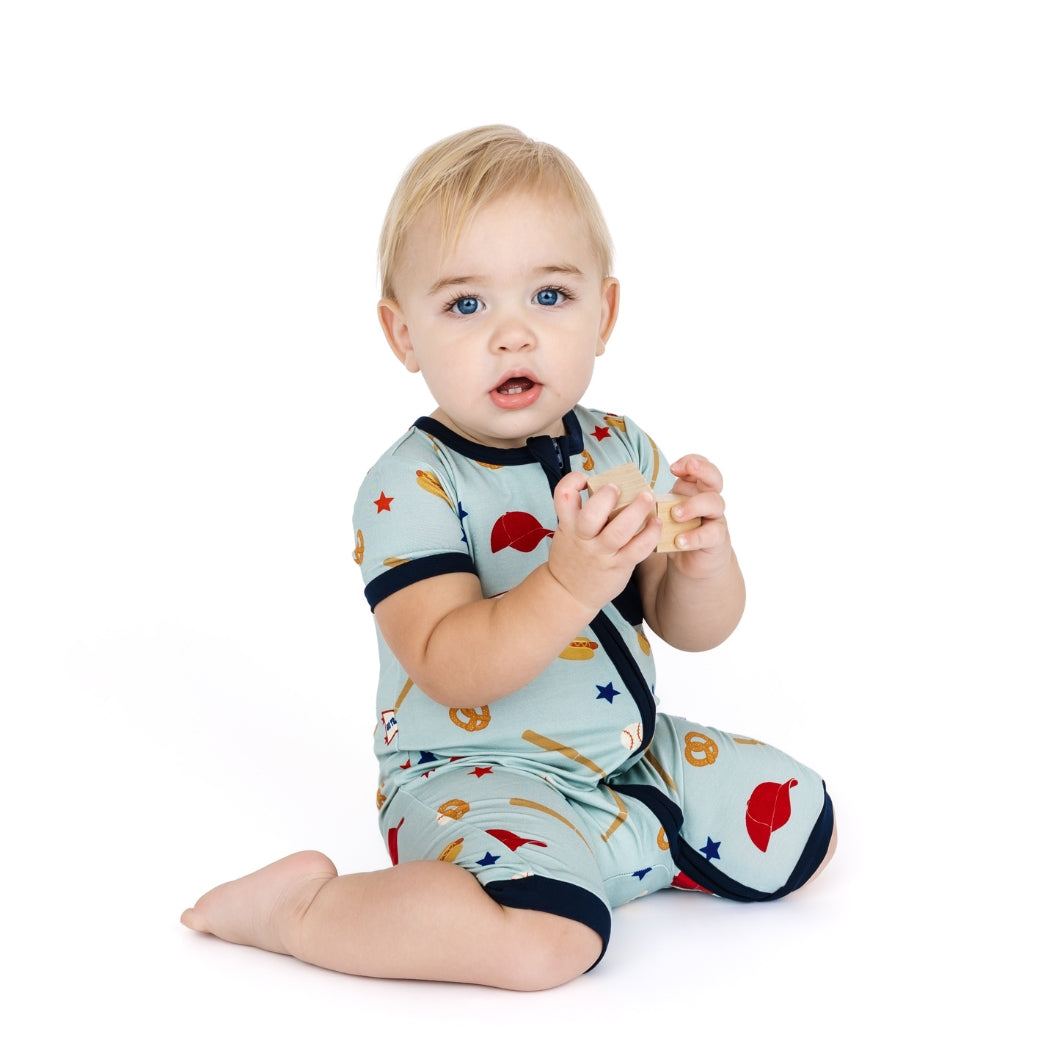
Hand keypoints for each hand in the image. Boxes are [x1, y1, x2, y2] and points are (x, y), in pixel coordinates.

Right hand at [546, 471, 661, 610]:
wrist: (568, 593)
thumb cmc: (573, 556)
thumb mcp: (568, 532)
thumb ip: (583, 513)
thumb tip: (608, 486)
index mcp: (568, 524)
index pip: (563, 495)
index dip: (573, 480)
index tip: (585, 479)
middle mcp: (583, 538)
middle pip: (591, 515)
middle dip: (606, 496)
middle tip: (618, 487)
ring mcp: (601, 554)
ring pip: (619, 531)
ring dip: (636, 511)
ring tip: (647, 498)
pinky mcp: (619, 566)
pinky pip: (638, 549)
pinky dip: (650, 534)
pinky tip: (656, 523)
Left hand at [665, 455, 733, 578]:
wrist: (692, 561)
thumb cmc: (675, 531)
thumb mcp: (664, 513)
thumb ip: (654, 502)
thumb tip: (625, 494)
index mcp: (694, 489)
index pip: (699, 466)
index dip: (690, 462)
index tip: (672, 468)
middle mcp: (708, 499)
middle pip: (714, 478)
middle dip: (701, 471)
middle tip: (678, 476)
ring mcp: (715, 518)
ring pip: (715, 503)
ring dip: (693, 506)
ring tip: (675, 514)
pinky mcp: (717, 539)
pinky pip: (711, 534)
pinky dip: (694, 536)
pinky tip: (679, 540)